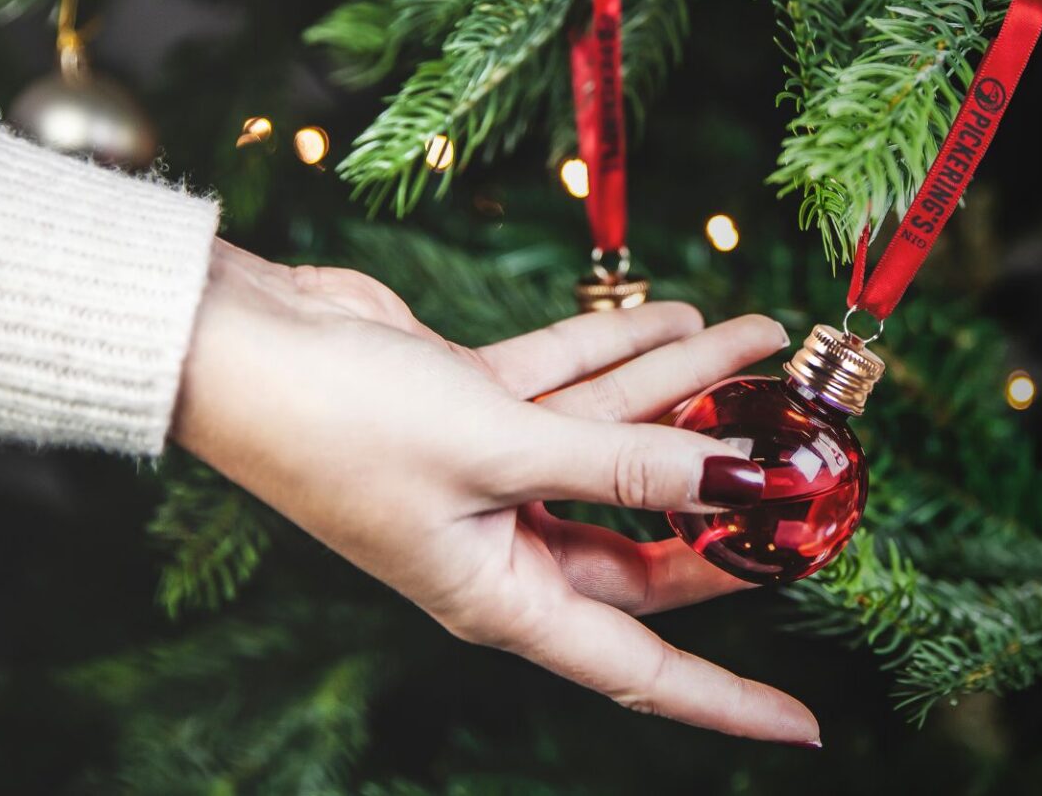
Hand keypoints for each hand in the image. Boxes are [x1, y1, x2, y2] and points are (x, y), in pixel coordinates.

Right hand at [170, 240, 819, 745]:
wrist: (235, 342)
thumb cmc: (342, 421)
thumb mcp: (503, 447)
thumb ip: (627, 465)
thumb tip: (736, 477)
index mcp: (502, 597)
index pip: (639, 669)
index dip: (726, 698)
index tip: (806, 725)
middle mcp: (504, 546)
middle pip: (648, 540)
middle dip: (727, 495)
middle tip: (806, 461)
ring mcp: (491, 475)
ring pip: (619, 439)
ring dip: (688, 388)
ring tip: (767, 341)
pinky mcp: (477, 406)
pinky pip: (572, 385)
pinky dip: (623, 351)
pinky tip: (687, 316)